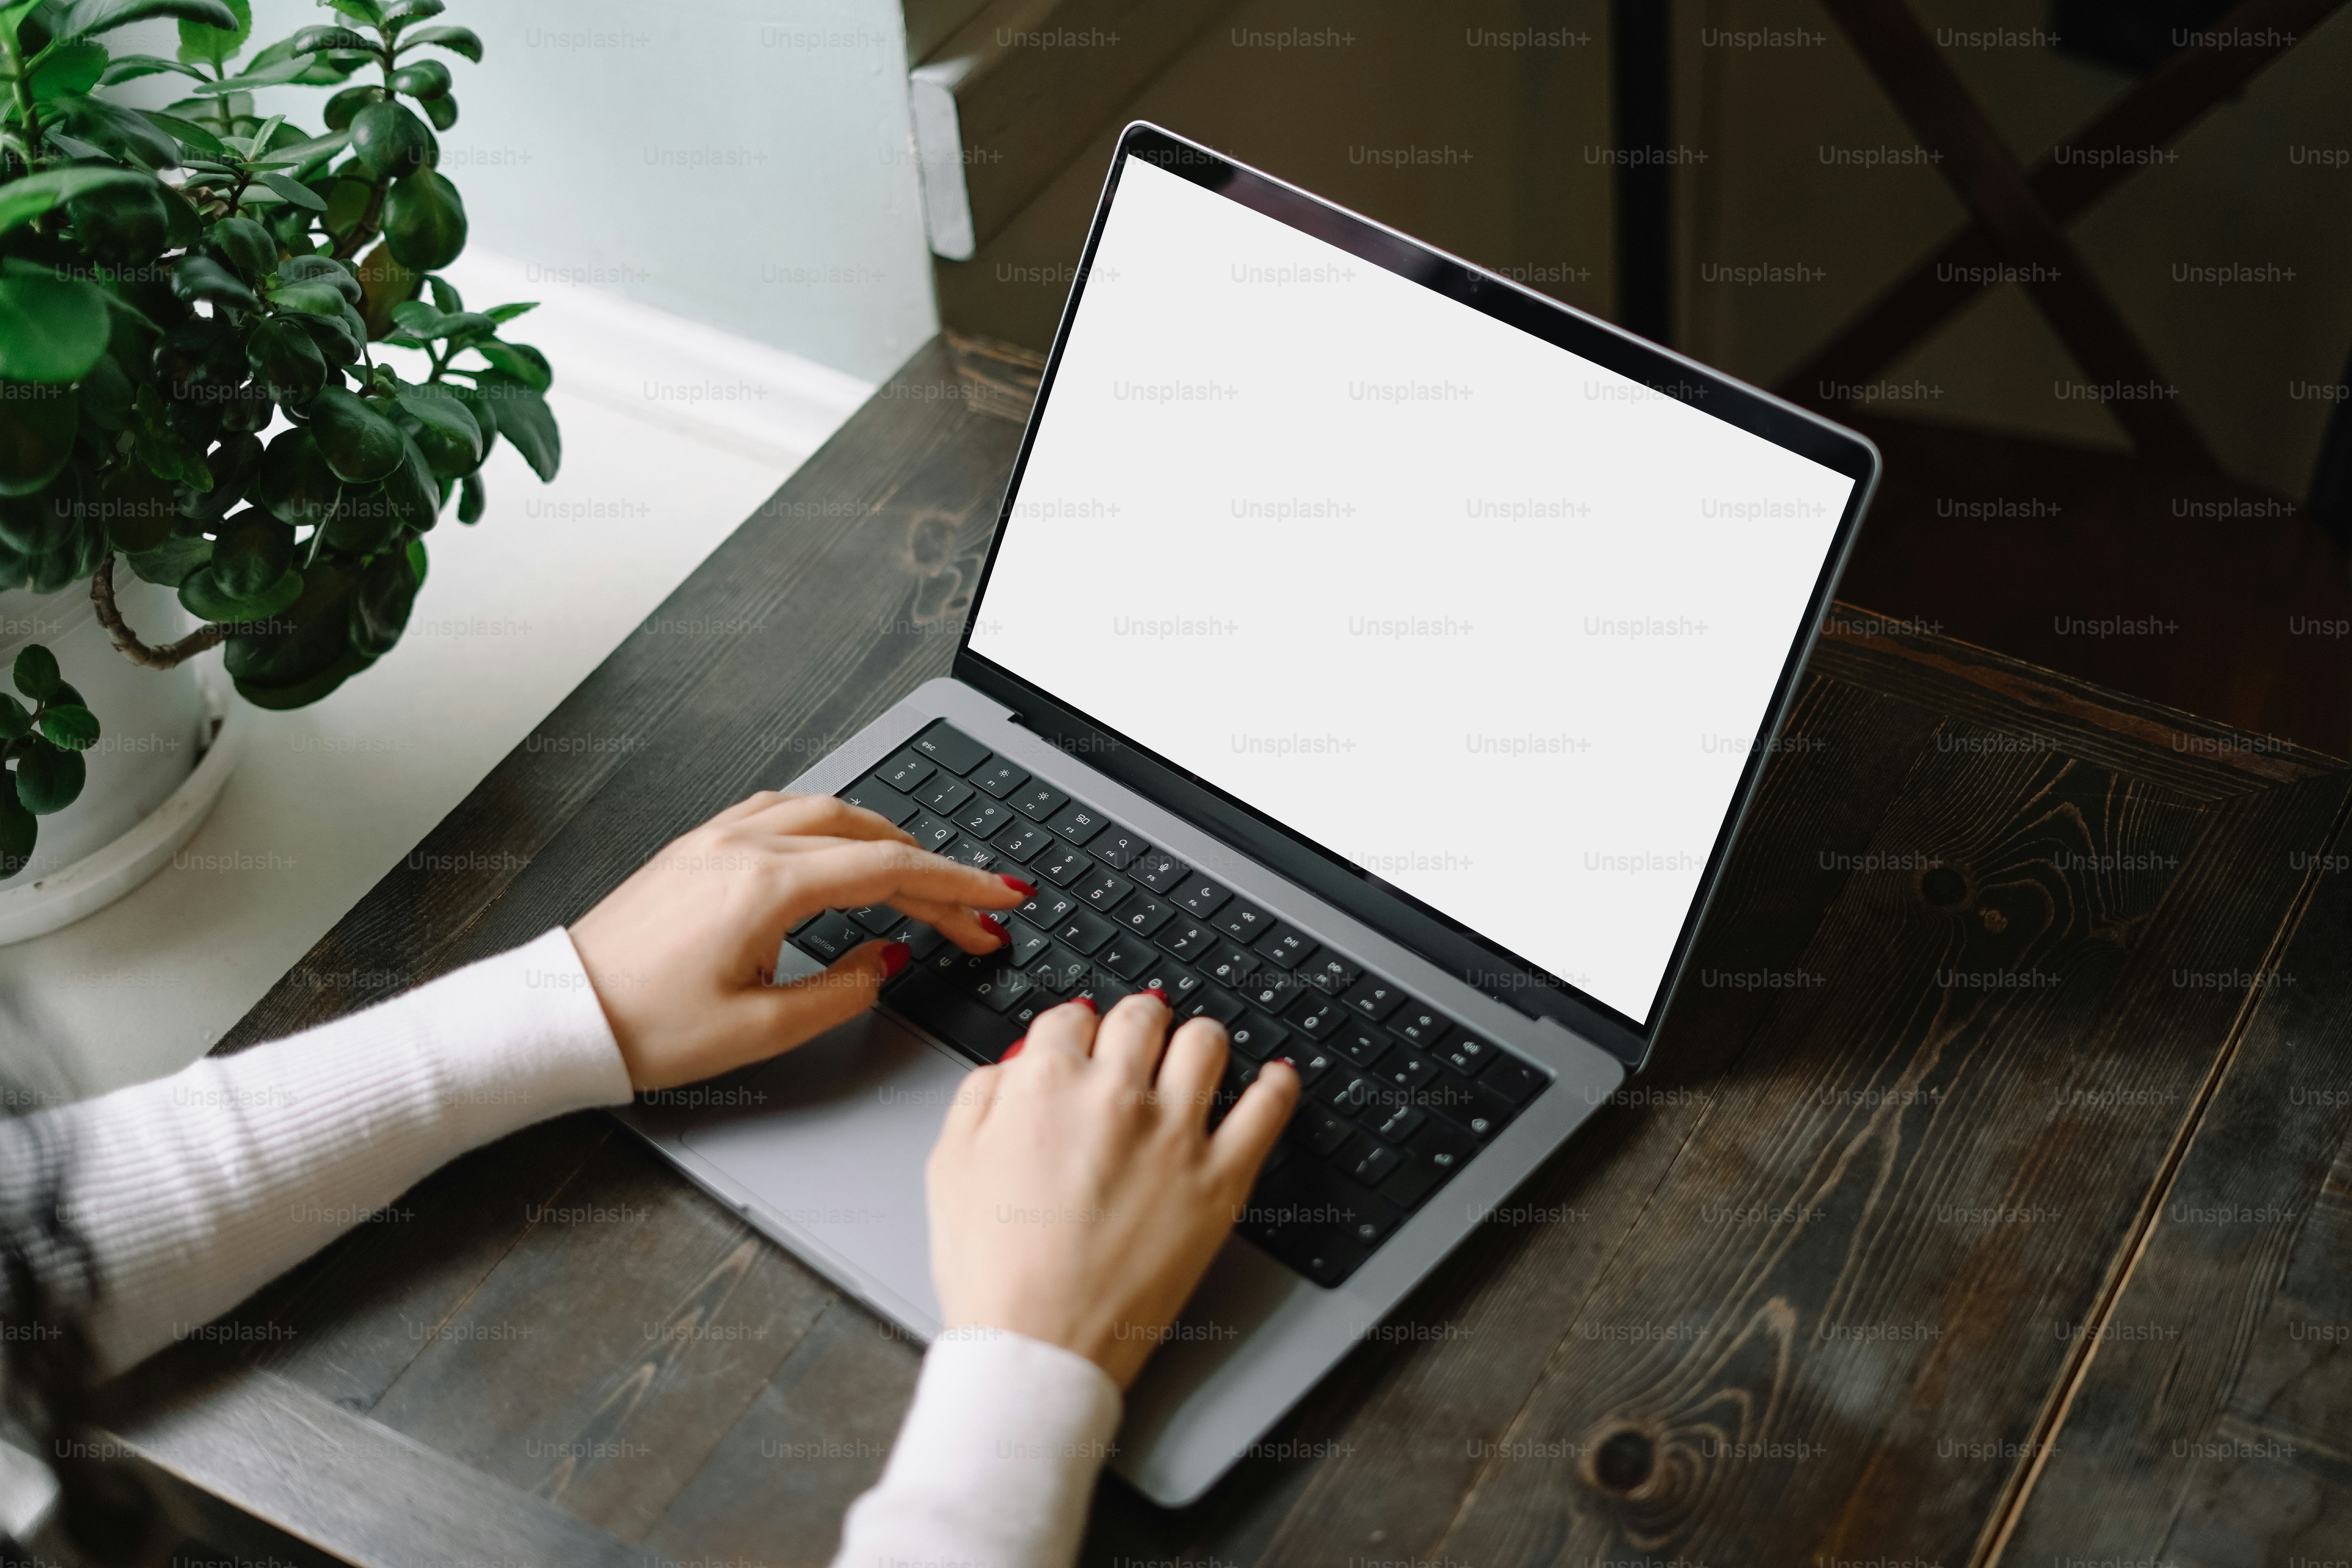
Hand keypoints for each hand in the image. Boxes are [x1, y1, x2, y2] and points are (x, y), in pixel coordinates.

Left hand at [569, 791, 1028, 1089]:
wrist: (562, 1015)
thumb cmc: (646, 1027)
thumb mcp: (761, 1028)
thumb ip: (843, 989)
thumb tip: (891, 958)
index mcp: (766, 887)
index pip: (890, 871)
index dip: (958, 886)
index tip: (1000, 900)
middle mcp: (743, 847)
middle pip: (867, 838)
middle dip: (933, 871)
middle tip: (973, 910)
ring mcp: (716, 840)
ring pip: (825, 812)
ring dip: (883, 836)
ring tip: (921, 872)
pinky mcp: (695, 848)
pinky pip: (778, 811)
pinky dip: (828, 822)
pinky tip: (839, 842)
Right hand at [927, 992, 1300, 1388]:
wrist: (1037, 1345)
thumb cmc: (994, 1270)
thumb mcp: (950, 1165)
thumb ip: (981, 1095)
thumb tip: (1013, 1064)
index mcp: (1045, 1084)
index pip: (1071, 1017)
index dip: (1074, 1030)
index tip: (1081, 1044)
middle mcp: (1114, 1095)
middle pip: (1141, 1015)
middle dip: (1136, 1023)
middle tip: (1137, 1043)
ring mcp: (1174, 1135)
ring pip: (1205, 1042)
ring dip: (1196, 1042)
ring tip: (1193, 1059)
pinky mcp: (1220, 1179)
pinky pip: (1269, 1107)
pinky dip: (1277, 1084)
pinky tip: (1275, 1079)